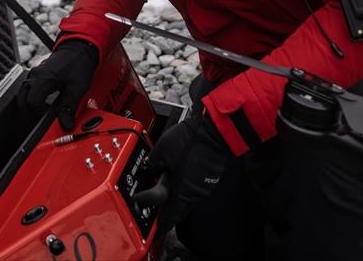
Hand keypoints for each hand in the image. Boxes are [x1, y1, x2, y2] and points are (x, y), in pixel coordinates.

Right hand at [17, 39, 98, 129]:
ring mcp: (34, 74)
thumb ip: (69, 107)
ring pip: (23, 94)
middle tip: (38, 120)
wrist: (79, 48)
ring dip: (29, 105)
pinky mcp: (37, 74)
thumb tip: (66, 124)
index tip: (47, 117)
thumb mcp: (76, 88)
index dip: (38, 113)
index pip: (31, 103)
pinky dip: (31, 98)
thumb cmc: (78, 64)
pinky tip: (41, 104)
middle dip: (28, 112)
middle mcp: (35, 76)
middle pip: (22, 100)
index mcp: (43, 79)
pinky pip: (28, 89)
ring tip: (40, 113)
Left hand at [134, 111, 230, 225]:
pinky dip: (185, 189)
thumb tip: (150, 169)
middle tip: (158, 214)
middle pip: (179, 211)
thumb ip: (152, 164)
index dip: (160, 226)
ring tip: (167, 193)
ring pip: (187, 200)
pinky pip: (194, 189)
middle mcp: (195, 193)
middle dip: (168, 214)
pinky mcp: (209, 177)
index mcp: (182, 192)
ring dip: (177, 199)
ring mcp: (204, 186)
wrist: (213, 130)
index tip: (154, 232)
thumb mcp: (161, 151)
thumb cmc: (191, 140)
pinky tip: (180, 179)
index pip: (169, 217)